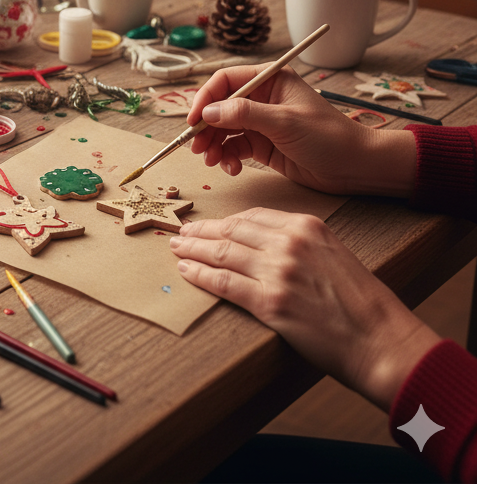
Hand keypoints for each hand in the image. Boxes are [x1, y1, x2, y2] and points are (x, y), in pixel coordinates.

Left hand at [170, 208, 439, 410]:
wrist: (382, 340)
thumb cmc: (363, 304)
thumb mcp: (334, 255)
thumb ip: (300, 244)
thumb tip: (262, 246)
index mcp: (306, 226)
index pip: (251, 217)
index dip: (224, 222)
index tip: (208, 225)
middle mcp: (289, 242)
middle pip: (232, 231)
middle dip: (202, 232)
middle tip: (181, 233)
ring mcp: (278, 271)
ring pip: (222, 253)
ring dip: (193, 251)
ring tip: (177, 250)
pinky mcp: (270, 302)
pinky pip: (224, 283)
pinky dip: (200, 275)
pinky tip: (186, 272)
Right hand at [186, 67, 415, 197]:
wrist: (354, 168)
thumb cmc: (328, 136)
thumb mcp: (285, 122)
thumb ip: (245, 114)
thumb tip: (208, 111)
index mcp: (269, 80)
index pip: (225, 81)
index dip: (205, 98)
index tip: (193, 119)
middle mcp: (261, 98)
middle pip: (219, 106)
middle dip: (206, 127)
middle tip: (196, 147)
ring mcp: (260, 122)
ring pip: (223, 129)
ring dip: (213, 145)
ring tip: (213, 161)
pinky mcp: (261, 145)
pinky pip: (233, 147)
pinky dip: (227, 158)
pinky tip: (231, 168)